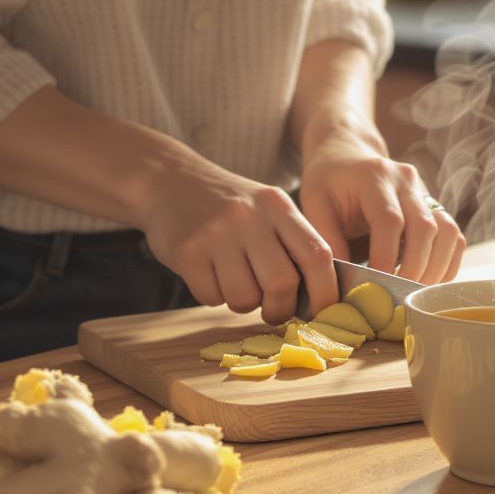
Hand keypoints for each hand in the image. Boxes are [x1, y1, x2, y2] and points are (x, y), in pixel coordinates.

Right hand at [135, 144, 336, 324]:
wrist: (169, 181)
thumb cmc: (229, 207)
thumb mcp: (267, 209)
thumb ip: (294, 244)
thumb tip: (321, 300)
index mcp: (278, 206)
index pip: (317, 255)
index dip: (325, 293)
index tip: (322, 313)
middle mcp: (249, 216)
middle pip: (282, 284)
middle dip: (280, 309)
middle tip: (273, 310)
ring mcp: (216, 232)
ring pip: (244, 298)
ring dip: (243, 303)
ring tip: (235, 282)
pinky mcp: (187, 250)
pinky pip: (211, 298)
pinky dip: (213, 297)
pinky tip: (208, 274)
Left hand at [298, 131, 465, 284]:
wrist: (347, 153)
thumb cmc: (328, 181)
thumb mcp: (314, 203)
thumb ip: (325, 238)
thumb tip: (341, 280)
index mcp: (374, 175)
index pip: (389, 220)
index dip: (386, 257)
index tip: (375, 285)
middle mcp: (405, 179)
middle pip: (425, 227)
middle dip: (414, 268)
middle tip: (397, 296)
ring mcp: (424, 190)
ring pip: (447, 232)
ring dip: (435, 268)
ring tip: (413, 292)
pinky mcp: (434, 204)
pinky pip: (453, 235)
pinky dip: (446, 262)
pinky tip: (426, 279)